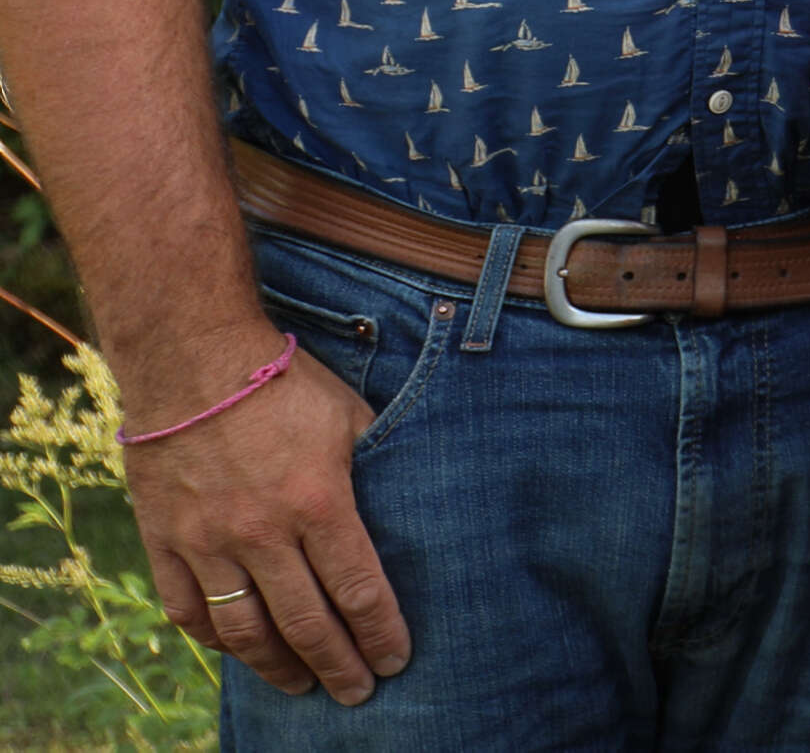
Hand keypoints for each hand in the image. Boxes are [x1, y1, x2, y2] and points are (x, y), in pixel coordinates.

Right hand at [125, 343, 408, 702]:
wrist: (192, 357)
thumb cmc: (284, 381)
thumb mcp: (350, 416)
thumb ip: (375, 466)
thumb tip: (405, 503)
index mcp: (319, 500)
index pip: (358, 588)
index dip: (380, 632)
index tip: (397, 661)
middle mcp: (262, 531)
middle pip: (306, 622)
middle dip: (339, 664)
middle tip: (359, 693)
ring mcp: (207, 540)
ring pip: (245, 630)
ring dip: (277, 666)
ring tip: (303, 684)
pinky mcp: (164, 539)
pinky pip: (187, 609)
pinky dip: (215, 639)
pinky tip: (239, 651)